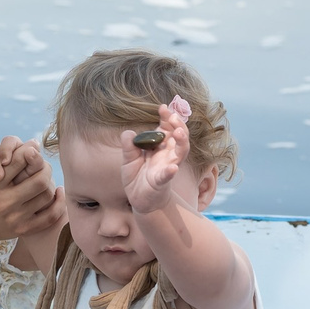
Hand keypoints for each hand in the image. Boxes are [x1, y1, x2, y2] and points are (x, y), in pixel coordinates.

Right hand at [0, 134, 61, 242]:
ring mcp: (15, 218)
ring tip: (46, 178)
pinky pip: (50, 216)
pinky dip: (58, 203)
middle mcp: (4, 202)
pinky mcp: (23, 230)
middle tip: (43, 165)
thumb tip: (33, 143)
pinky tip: (58, 192)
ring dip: (50, 183)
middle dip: (45, 168)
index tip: (32, 150)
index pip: (20, 161)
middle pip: (40, 179)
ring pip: (46, 195)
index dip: (30, 151)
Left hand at [121, 97, 193, 215]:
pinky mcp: (162, 181)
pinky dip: (171, 171)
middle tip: (173, 116)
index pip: (167, 128)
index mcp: (160, 146)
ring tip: (178, 132)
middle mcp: (168, 154)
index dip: (167, 117)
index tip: (162, 107)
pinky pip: (168, 175)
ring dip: (181, 141)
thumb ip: (129, 146)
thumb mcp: (128, 160)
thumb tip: (128, 133)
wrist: (140, 200)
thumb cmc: (137, 177)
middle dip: (178, 124)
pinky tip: (173, 167)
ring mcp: (168, 166)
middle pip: (178, 136)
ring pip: (180, 152)